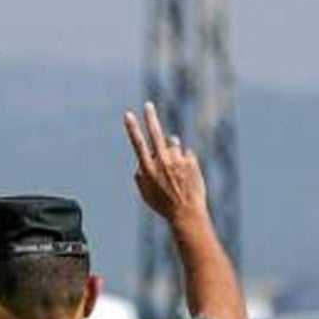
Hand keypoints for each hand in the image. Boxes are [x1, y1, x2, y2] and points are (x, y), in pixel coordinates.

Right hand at [124, 102, 208, 223]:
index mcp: (148, 169)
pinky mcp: (190, 161)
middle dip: (150, 117)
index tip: (128, 114)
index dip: (132, 128)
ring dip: (172, 151)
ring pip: (173, 144)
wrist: (186, 213)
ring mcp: (177, 160)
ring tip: (175, 170)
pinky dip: (185, 162)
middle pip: (155, 133)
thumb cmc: (163, 205)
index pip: (138, 143)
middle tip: (149, 105)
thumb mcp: (145, 194)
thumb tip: (142, 161)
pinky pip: (186, 154)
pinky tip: (186, 176)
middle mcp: (162, 161)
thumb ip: (140, 176)